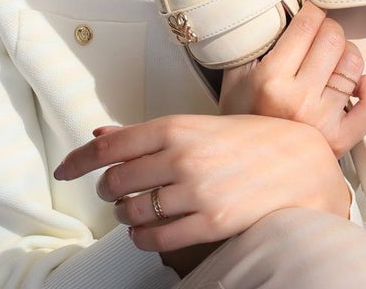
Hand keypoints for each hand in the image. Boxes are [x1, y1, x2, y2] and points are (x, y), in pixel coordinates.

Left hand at [54, 114, 349, 251]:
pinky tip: (153, 230)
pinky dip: (144, 238)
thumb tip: (101, 134)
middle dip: (109, 190)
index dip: (80, 159)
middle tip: (118, 190)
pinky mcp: (209, 222)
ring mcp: (195, 191)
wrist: (300, 162)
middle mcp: (181, 157)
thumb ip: (150, 133)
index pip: (112, 144)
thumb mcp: (199, 126)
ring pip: (132, 213)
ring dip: (126, 216)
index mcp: (178, 126)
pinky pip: (155, 239)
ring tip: (139, 210)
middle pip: (116, 181)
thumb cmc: (252, 139)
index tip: (65, 169)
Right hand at [219, 1, 365, 157]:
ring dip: (346, 54)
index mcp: (270, 81)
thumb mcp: (235, 77)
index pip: (306, 25)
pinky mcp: (341, 140)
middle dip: (329, 29)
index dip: (312, 10)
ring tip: (332, 61)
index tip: (311, 11)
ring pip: (354, 64)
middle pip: (334, 39)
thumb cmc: (242, 120)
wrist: (245, 173)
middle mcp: (300, 101)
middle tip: (320, 35)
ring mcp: (323, 122)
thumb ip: (254, 43)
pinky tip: (355, 84)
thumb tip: (280, 12)